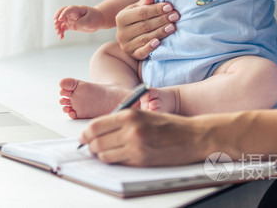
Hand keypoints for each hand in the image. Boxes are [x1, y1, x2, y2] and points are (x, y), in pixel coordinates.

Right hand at [54, 5, 104, 38]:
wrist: (98, 20)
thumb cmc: (95, 17)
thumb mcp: (90, 20)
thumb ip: (81, 22)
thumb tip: (73, 26)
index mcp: (77, 9)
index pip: (68, 9)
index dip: (63, 13)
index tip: (60, 19)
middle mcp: (72, 14)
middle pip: (61, 13)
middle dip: (56, 18)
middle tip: (55, 25)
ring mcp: (70, 19)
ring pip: (61, 21)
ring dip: (58, 26)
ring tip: (58, 33)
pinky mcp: (71, 25)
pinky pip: (63, 28)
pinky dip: (61, 32)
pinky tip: (61, 37)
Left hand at [80, 109, 203, 166]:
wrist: (193, 136)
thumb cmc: (168, 124)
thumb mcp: (143, 113)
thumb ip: (121, 119)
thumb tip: (98, 129)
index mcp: (129, 114)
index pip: (95, 126)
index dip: (85, 134)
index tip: (83, 137)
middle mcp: (131, 130)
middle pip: (96, 142)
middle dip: (90, 146)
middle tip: (90, 146)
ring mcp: (136, 147)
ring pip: (105, 155)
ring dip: (101, 155)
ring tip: (104, 152)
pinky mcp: (142, 161)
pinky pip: (119, 163)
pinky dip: (114, 161)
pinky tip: (118, 156)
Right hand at [114, 0, 178, 59]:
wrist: (130, 36)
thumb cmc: (137, 19)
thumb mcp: (138, 8)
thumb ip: (145, 3)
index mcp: (121, 17)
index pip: (141, 12)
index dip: (156, 9)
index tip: (170, 7)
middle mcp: (121, 32)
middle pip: (144, 25)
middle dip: (162, 20)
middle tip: (175, 16)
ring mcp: (126, 45)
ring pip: (145, 38)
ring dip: (160, 32)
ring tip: (172, 27)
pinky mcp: (132, 55)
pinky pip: (142, 52)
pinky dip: (150, 48)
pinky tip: (159, 42)